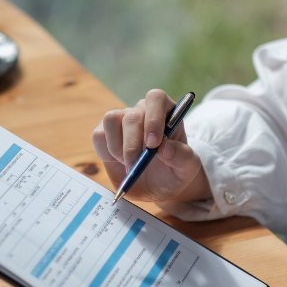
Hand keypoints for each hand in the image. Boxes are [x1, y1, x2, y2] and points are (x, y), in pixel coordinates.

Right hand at [92, 89, 208, 202]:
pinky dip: (106, 152)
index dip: (153, 118)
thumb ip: (183, 157)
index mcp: (167, 112)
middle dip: (132, 144)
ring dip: (117, 147)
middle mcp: (143, 111)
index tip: (153, 144)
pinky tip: (119, 162)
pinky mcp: (105, 133)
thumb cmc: (174, 173)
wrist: (157, 188)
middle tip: (136, 166)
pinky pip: (98, 135)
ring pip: (111, 119)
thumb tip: (165, 148)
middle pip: (131, 115)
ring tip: (129, 164)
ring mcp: (122, 120)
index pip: (156, 98)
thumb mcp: (188, 169)